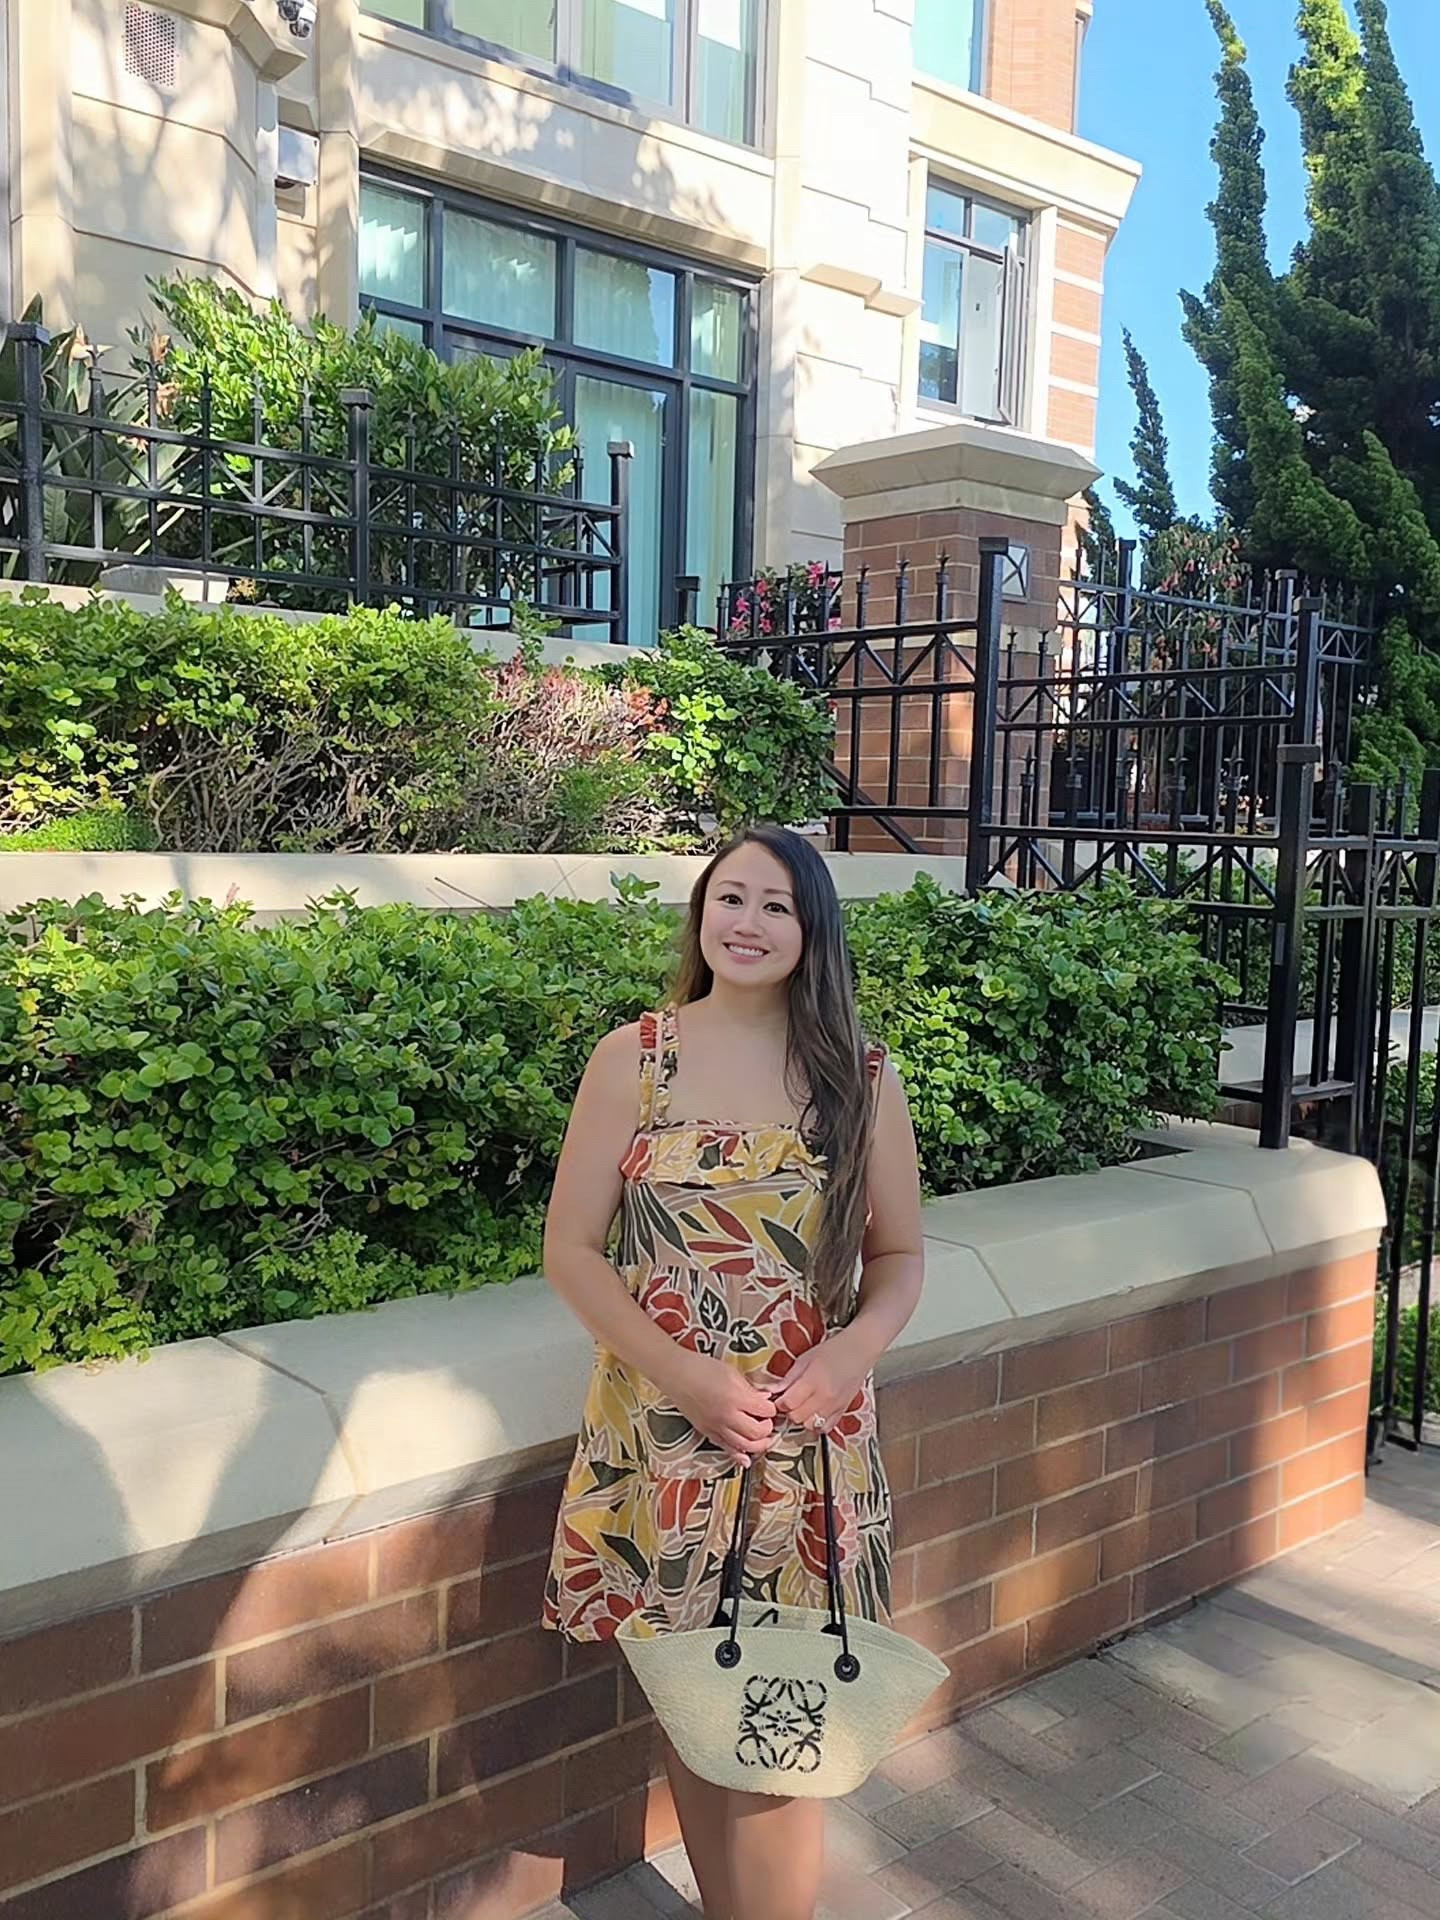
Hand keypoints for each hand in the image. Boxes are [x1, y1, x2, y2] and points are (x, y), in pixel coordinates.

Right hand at [669, 1351, 778, 1468]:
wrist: (675, 1374)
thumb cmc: (701, 1368)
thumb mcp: (731, 1372)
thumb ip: (750, 1388)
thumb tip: (766, 1399)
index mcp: (735, 1398)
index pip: (764, 1411)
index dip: (771, 1409)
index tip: (770, 1405)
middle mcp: (726, 1416)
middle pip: (757, 1433)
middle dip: (767, 1428)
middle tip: (767, 1421)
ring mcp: (715, 1427)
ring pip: (744, 1446)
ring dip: (758, 1444)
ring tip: (763, 1437)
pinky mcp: (707, 1432)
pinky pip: (726, 1449)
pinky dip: (738, 1455)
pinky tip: (746, 1458)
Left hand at [771, 1331, 872, 1436]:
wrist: (858, 1351)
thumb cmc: (832, 1351)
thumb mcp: (805, 1359)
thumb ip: (788, 1378)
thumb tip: (772, 1391)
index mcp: (813, 1380)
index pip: (788, 1403)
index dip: (779, 1403)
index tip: (779, 1398)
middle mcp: (825, 1397)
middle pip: (797, 1417)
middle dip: (789, 1411)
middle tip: (790, 1401)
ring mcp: (835, 1406)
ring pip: (809, 1425)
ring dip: (802, 1419)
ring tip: (802, 1407)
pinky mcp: (842, 1411)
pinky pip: (825, 1428)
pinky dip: (817, 1424)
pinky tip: (814, 1413)